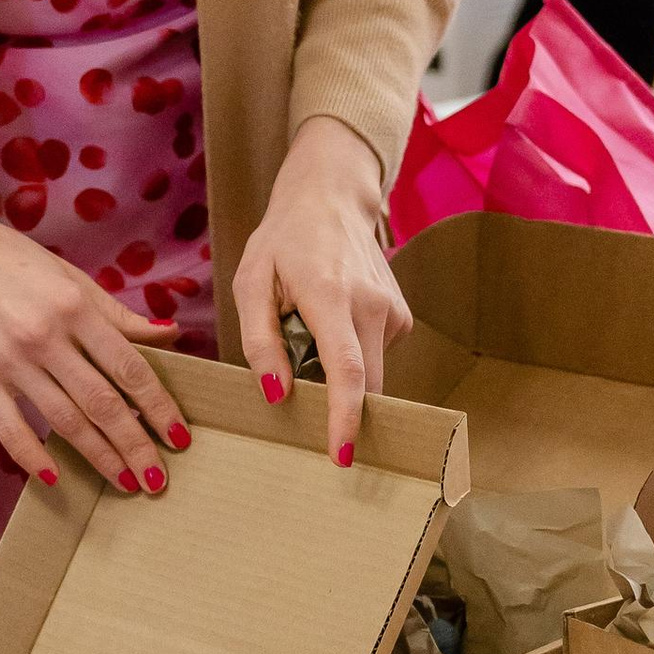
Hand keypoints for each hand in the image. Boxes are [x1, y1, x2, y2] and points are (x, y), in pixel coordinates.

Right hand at [0, 213, 191, 495]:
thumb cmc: (12, 262)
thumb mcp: (71, 277)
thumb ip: (117, 314)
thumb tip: (168, 334)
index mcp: (74, 307)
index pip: (129, 367)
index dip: (158, 406)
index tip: (179, 436)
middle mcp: (45, 337)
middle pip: (102, 403)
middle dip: (135, 445)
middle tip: (157, 476)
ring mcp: (10, 361)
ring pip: (64, 421)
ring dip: (99, 457)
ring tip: (124, 482)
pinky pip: (10, 429)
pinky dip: (32, 457)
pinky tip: (54, 478)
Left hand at [230, 117, 407, 465]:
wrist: (332, 198)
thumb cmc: (284, 241)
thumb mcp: (251, 282)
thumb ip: (260, 341)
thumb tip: (276, 395)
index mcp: (331, 295)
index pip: (347, 369)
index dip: (345, 418)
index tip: (343, 456)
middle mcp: (372, 304)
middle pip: (364, 384)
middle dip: (335, 405)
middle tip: (299, 389)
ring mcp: (394, 311)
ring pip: (368, 374)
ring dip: (335, 372)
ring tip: (308, 328)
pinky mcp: (402, 318)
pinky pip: (373, 357)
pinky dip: (349, 355)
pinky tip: (330, 321)